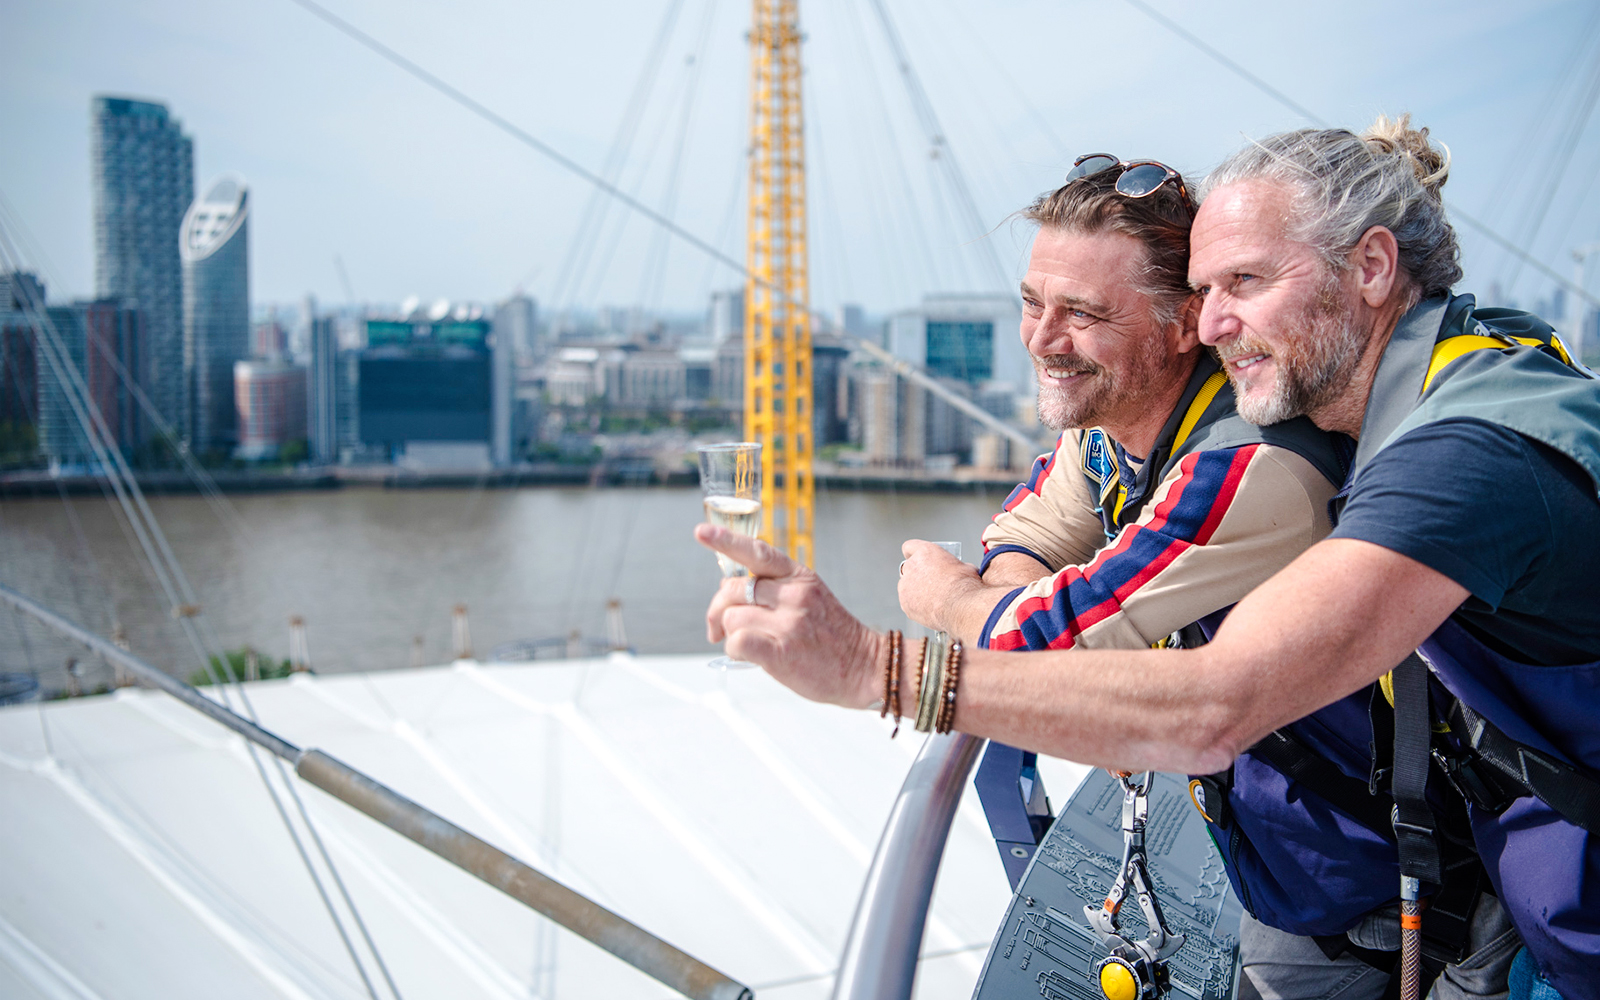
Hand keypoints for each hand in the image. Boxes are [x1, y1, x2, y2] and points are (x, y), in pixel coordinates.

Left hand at [696, 524, 882, 708]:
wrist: (865, 668)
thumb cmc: (833, 636)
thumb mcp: (810, 597)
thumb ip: (774, 588)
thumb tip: (727, 588)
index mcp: (799, 576)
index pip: (757, 551)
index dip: (726, 540)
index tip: (701, 532)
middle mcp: (794, 595)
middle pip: (731, 591)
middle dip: (717, 610)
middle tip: (716, 628)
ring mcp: (789, 623)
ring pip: (731, 618)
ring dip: (730, 634)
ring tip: (747, 645)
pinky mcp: (782, 653)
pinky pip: (737, 642)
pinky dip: (733, 650)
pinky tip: (746, 655)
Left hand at [897, 539, 984, 635]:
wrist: (962, 606)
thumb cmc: (965, 586)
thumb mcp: (966, 568)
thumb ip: (955, 566)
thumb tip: (960, 571)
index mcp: (925, 552)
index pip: (909, 547)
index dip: (914, 554)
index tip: (920, 561)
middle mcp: (911, 566)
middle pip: (908, 568)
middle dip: (917, 574)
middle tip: (931, 583)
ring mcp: (905, 585)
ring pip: (906, 587)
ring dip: (915, 591)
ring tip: (933, 600)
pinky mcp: (905, 603)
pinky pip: (908, 603)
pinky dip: (916, 606)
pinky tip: (930, 610)